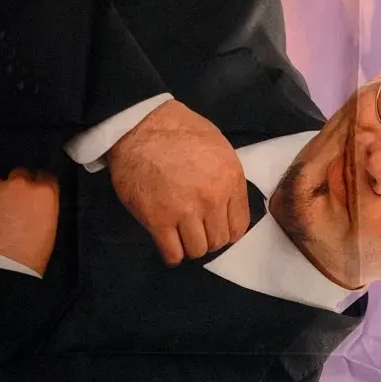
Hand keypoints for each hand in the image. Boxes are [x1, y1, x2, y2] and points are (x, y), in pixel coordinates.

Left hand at [0, 169, 59, 274]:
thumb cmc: (24, 265)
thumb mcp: (46, 237)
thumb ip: (40, 214)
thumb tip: (31, 210)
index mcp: (42, 195)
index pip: (44, 178)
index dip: (38, 189)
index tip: (32, 200)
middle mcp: (16, 184)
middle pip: (18, 176)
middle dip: (14, 190)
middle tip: (8, 212)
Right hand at [106, 100, 248, 265]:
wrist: (141, 126)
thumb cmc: (180, 131)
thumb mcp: (219, 148)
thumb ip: (228, 179)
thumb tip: (230, 204)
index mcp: (230, 180)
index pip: (239, 226)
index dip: (227, 230)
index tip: (216, 228)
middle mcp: (212, 199)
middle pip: (219, 241)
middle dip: (209, 239)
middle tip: (197, 231)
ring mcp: (185, 211)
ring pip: (198, 250)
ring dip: (190, 247)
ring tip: (182, 237)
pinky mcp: (157, 220)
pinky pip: (172, 253)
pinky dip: (172, 255)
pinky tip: (169, 246)